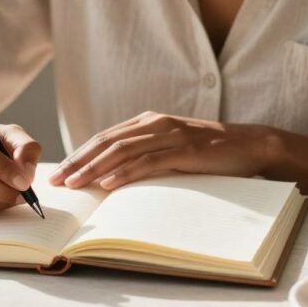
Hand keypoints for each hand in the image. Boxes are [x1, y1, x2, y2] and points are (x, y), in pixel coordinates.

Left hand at [49, 111, 275, 189]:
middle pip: (106, 142)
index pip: (104, 138)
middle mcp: (154, 124)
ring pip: (122, 151)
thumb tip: (114, 176)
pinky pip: (148, 162)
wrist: (250, 145)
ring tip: (75, 183)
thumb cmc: (209, 152)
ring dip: (94, 168)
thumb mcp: (172, 148)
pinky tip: (108, 184)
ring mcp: (169, 135)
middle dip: (78, 161)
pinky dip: (125, 173)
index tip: (59, 171)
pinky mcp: (184, 150)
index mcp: (148, 122)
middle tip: (57, 179)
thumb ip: (147, 154)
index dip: (79, 153)